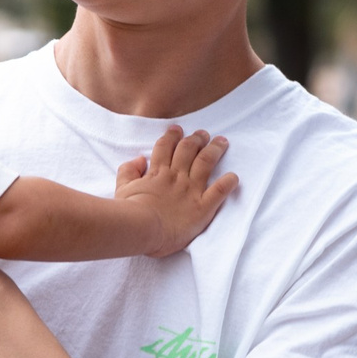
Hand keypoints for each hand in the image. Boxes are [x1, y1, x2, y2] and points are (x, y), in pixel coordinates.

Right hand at [112, 126, 237, 256]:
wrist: (140, 227)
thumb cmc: (127, 212)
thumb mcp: (122, 188)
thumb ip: (128, 171)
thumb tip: (139, 160)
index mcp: (158, 173)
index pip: (166, 147)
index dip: (172, 136)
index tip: (177, 129)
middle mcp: (176, 177)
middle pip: (189, 149)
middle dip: (196, 138)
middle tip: (203, 133)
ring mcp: (190, 190)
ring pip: (206, 162)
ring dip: (215, 150)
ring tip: (222, 142)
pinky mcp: (202, 207)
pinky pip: (219, 191)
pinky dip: (228, 183)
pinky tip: (234, 177)